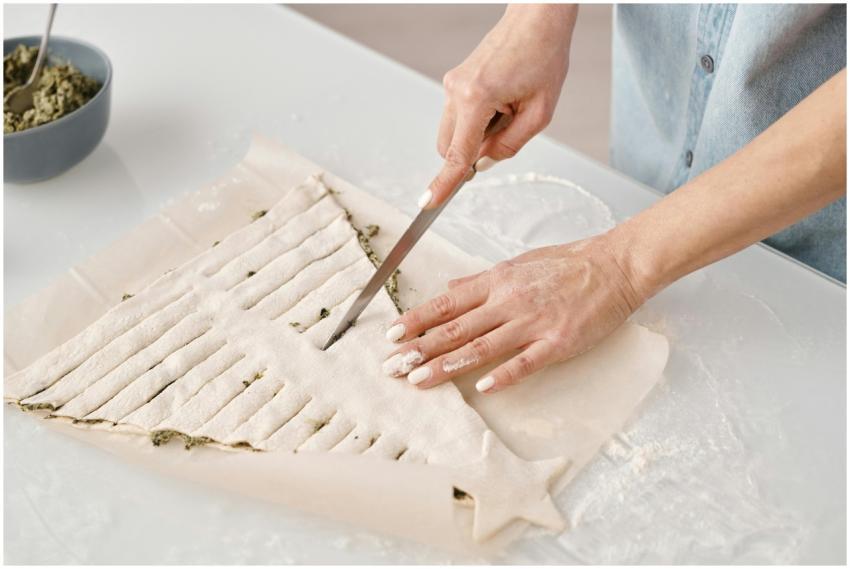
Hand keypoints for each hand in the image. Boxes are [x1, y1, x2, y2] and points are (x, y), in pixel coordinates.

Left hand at [382, 234, 645, 392]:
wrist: (614, 266)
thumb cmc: (567, 264)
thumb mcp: (518, 263)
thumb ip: (481, 279)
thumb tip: (450, 286)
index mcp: (497, 282)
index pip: (446, 304)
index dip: (416, 320)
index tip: (391, 335)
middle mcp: (508, 302)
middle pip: (455, 329)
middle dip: (419, 349)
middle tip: (392, 366)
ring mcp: (532, 323)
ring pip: (481, 347)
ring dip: (446, 365)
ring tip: (418, 380)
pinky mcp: (557, 342)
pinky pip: (525, 361)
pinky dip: (503, 375)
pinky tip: (483, 388)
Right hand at [420, 5, 576, 209]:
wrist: (536, 20)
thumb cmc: (543, 57)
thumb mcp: (539, 112)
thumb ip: (510, 145)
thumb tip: (484, 163)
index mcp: (478, 98)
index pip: (458, 154)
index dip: (444, 183)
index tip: (428, 203)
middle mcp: (456, 91)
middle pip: (449, 147)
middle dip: (472, 152)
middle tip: (508, 128)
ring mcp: (452, 85)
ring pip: (454, 132)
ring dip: (477, 133)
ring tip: (509, 106)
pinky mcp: (454, 82)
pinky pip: (458, 116)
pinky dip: (477, 120)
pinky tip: (501, 98)